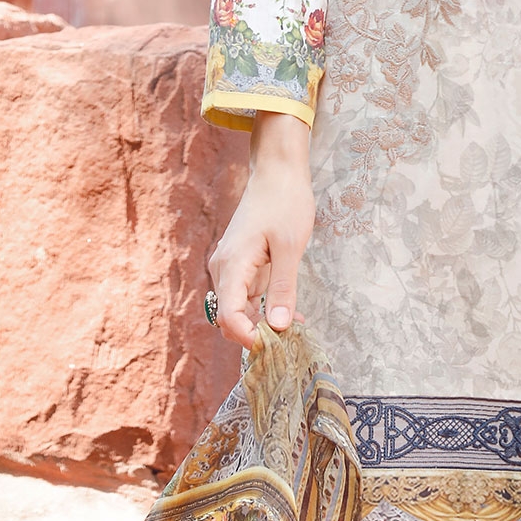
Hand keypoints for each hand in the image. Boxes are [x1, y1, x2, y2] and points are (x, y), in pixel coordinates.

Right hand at [206, 111, 314, 350]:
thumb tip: (279, 327)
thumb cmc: (285, 202)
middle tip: (291, 344)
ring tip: (297, 331)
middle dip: (256, 336)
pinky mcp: (241, 265)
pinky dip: (265, 310)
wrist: (278, 172)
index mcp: (232, 265)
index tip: (276, 348)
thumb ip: (283, 288)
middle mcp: (224, 269)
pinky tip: (292, 315)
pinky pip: (247, 297)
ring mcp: (230, 267)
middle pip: (229, 318)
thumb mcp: (290, 247)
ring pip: (238, 310)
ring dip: (262, 325)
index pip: (229, 316)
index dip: (249, 338)